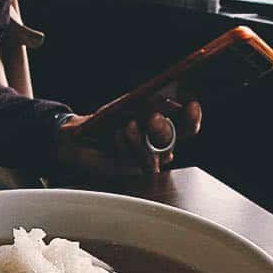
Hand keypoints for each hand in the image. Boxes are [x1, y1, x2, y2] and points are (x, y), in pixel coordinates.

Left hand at [56, 100, 201, 176]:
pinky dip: (125, 146)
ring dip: (140, 139)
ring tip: (129, 125)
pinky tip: (117, 135)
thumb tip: (161, 99)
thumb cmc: (107, 121)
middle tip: (153, 118)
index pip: (187, 126)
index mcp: (164, 129)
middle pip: (172, 141)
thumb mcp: (125, 107)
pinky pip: (134, 163)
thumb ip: (144, 104)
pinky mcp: (130, 173)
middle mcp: (159, 148)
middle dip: (163, 129)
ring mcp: (146, 162)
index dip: (192, 117)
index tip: (191, 105)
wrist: (81, 139)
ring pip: (154, 156)